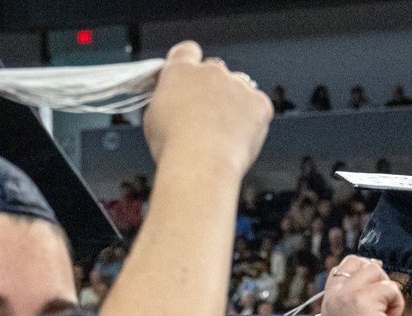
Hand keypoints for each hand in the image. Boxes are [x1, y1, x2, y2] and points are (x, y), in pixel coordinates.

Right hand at [143, 42, 272, 175]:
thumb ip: (165, 101)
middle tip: (208, 121)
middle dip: (213, 91)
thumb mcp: (153, 121)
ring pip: (238, 90)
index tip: (191, 80)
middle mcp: (210, 71)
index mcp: (180, 72)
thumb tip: (171, 101)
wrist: (201, 167)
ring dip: (234, 105)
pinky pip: (258, 106)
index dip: (190, 65)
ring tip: (223, 136)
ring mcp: (236, 84)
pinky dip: (253, 121)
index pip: (187, 52)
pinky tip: (240, 139)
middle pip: (215, 73)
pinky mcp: (258, 102)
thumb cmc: (175, 150)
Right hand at [321, 255, 404, 315]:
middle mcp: (334, 295)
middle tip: (383, 303)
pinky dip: (396, 307)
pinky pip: (391, 289)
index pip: (343, 268)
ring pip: (377, 271)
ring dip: (388, 294)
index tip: (377, 291)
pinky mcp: (365, 299)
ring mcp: (348, 294)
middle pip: (359, 261)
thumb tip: (373, 283)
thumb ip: (352, 305)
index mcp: (328, 302)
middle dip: (377, 277)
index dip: (363, 272)